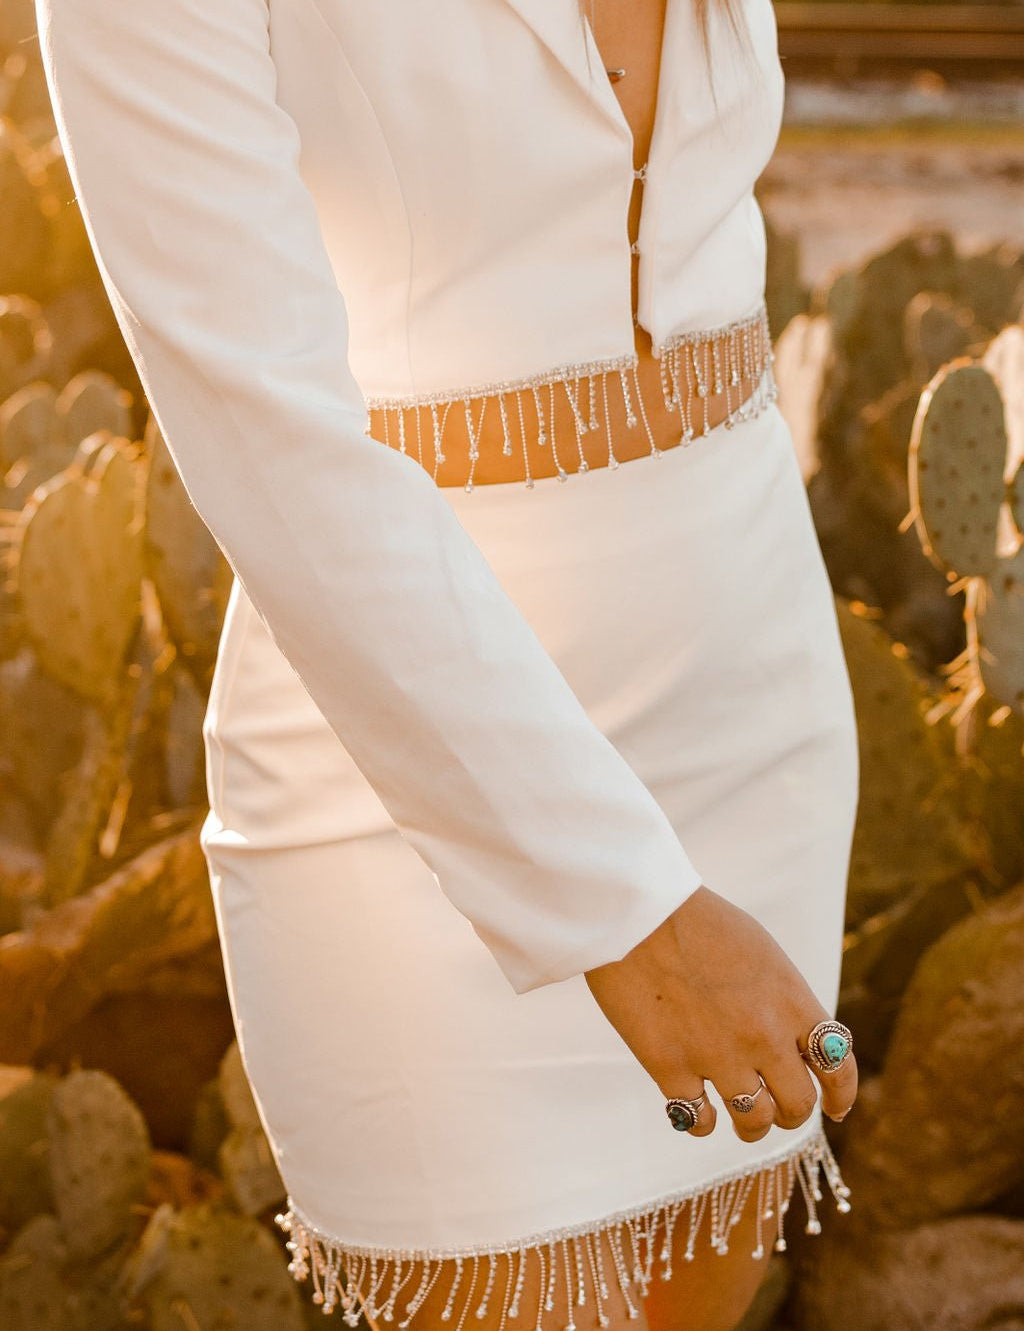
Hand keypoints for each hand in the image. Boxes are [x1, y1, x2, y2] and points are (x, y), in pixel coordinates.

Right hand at [583, 884, 856, 1139]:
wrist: (639, 912)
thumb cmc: (698, 921)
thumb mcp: (761, 952)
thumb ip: (783, 998)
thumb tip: (791, 1039)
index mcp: (791, 1001)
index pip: (837, 1066)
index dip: (840, 1095)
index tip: (834, 1108)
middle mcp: (763, 1036)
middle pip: (798, 1105)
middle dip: (791, 1112)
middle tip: (777, 1107)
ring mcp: (718, 1056)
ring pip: (754, 1122)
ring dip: (752, 1126)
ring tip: (743, 1118)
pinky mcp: (671, 1067)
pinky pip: (699, 1121)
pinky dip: (703, 1122)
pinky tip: (699, 1110)